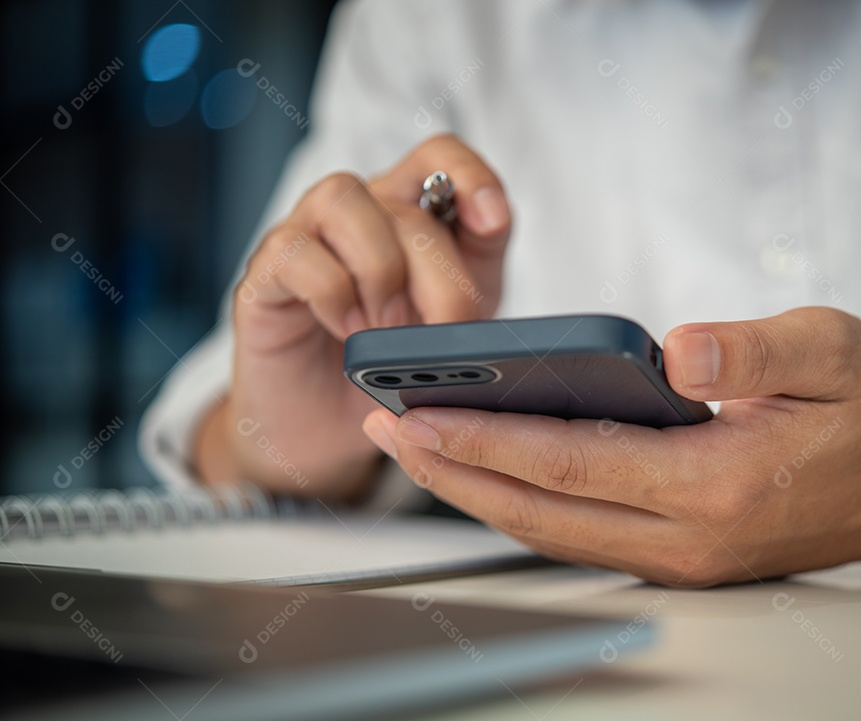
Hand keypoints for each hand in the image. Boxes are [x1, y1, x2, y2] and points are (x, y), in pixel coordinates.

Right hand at [196, 135, 511, 496]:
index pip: (440, 156)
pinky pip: (294, 250)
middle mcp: (356, 214)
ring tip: (388, 330)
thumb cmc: (388, 372)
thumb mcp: (449, 330)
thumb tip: (489, 265)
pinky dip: (332, 293)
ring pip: (342, 197)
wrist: (325, 433)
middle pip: (406, 205)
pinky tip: (349, 333)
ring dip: (379, 268)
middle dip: (439, 276)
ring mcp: (305, 236)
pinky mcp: (264, 275)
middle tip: (446, 334)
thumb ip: (472, 289)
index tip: (492, 223)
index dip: (471, 176)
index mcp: (409, 216)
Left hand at [362, 307, 860, 585]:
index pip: (573, 464)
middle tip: (386, 427)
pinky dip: (518, 499)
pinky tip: (484, 464)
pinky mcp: (676, 551)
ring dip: (474, 488)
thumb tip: (675, 348)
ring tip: (414, 442)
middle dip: (453, 470)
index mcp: (718, 485)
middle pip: (539, 510)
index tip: (419, 410)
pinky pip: (575, 530)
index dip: (488, 437)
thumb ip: (755, 351)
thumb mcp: (835, 352)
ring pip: (548, 530)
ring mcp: (679, 555)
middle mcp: (687, 537)